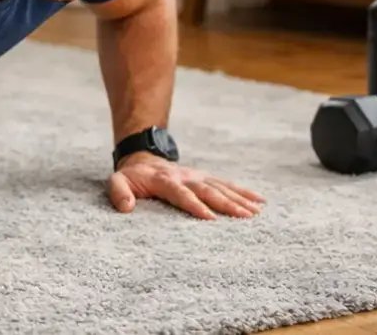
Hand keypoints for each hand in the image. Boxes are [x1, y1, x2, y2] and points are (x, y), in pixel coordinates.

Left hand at [107, 152, 265, 219]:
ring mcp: (198, 176)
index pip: (181, 193)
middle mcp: (185, 176)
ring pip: (221, 187)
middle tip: (244, 216)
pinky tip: (259, 201)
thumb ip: (119, 193)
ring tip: (256, 212)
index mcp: (164, 179)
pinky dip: (243, 192)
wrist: (143, 158)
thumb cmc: (131, 177)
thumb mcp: (117, 181)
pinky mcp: (206, 178)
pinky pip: (227, 184)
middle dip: (226, 203)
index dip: (194, 204)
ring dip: (239, 199)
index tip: (210, 217)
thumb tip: (127, 208)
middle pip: (207, 190)